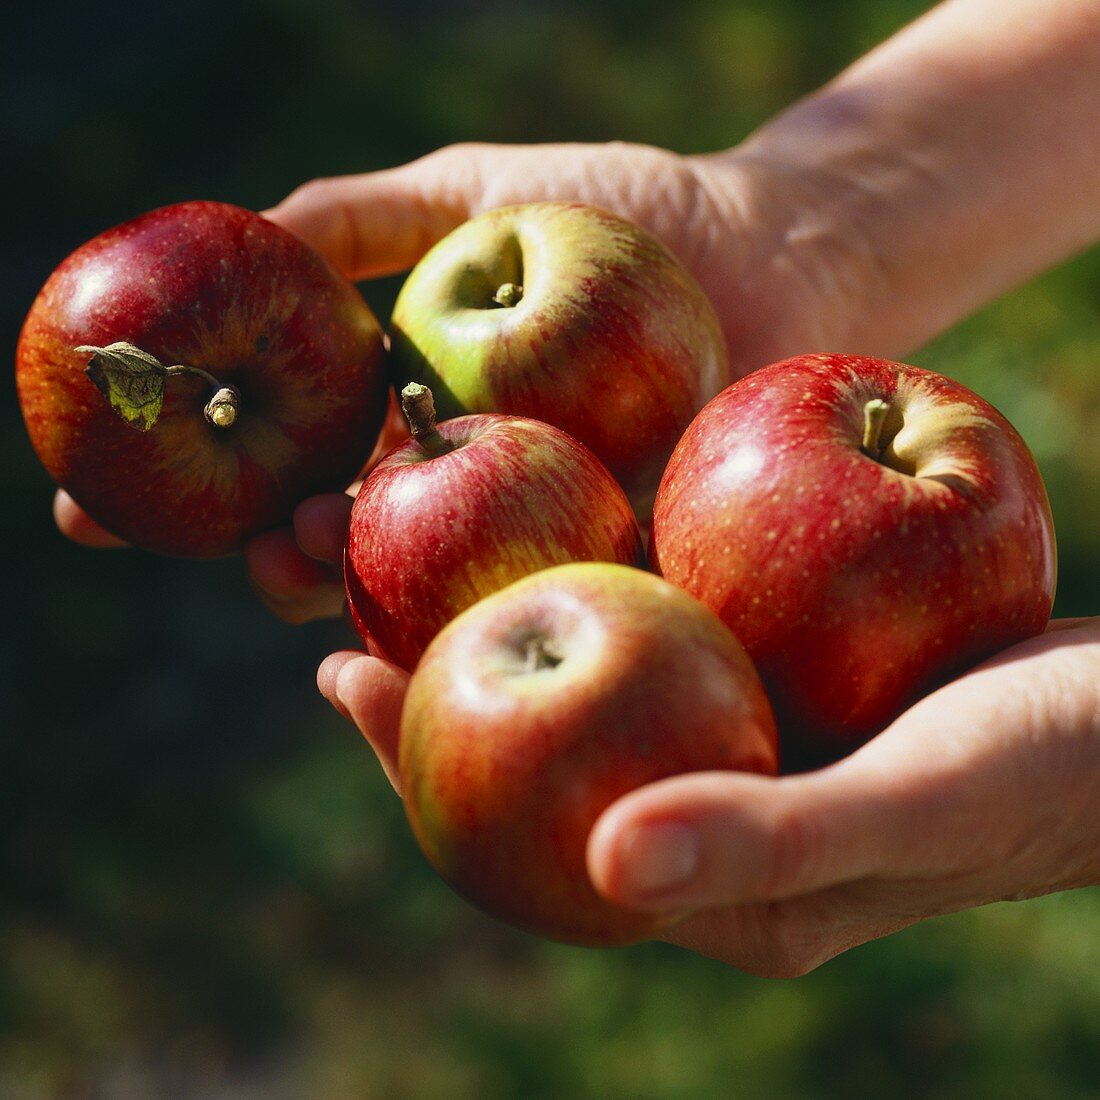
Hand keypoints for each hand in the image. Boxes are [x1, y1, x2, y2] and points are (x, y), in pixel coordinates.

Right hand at [54, 139, 877, 620]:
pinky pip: (540, 606)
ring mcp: (531, 536)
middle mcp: (456, 489)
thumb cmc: (636, 214)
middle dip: (273, 557)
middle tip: (255, 544)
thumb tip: (240, 229)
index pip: (271, 460)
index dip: (177, 484)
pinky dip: (476, 618)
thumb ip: (366, 219)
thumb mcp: (482, 195)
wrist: (778, 251)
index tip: (82, 497)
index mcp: (408, 416)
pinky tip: (422, 619)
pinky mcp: (615, 565)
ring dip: (355, 593)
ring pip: (421, 594)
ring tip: (312, 561)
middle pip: (337, 547)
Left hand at [321, 617, 1099, 973]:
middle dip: (437, 690)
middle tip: (339, 610)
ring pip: (589, 689)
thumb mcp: (920, 800)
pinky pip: (658, 633)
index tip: (342, 677)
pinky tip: (551, 518)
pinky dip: (596, 582)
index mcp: (719, 889)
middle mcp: (711, 821)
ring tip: (415, 554)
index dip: (429, 765)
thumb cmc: (1053, 769)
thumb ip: (769, 841)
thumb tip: (600, 865)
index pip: (535, 840)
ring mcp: (738, 748)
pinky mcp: (772, 685)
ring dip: (504, 624)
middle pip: (539, 761)